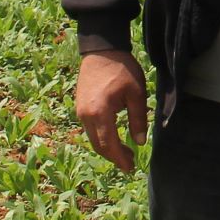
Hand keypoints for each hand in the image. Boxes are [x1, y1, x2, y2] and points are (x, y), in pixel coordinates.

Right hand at [74, 49, 148, 172]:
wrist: (101, 50)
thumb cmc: (121, 69)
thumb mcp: (136, 93)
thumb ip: (138, 119)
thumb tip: (140, 142)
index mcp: (100, 113)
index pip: (108, 144)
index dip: (120, 159)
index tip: (130, 168)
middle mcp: (85, 115)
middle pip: (98, 145)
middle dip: (114, 156)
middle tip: (130, 163)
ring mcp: (80, 111)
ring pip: (93, 138)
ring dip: (108, 147)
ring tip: (125, 151)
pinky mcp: (80, 106)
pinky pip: (89, 129)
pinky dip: (101, 137)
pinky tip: (114, 137)